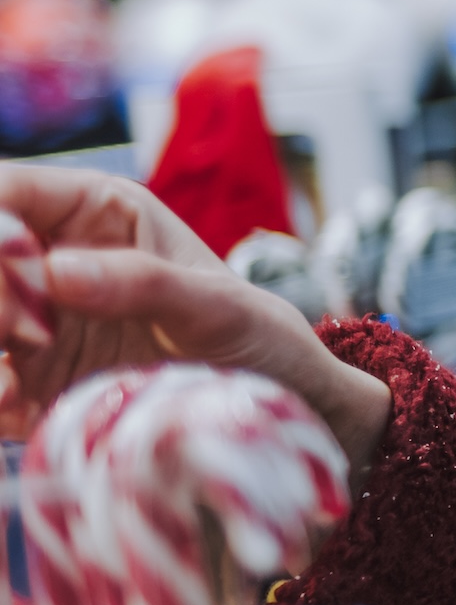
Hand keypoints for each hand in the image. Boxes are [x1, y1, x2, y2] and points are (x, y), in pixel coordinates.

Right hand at [0, 167, 391, 475]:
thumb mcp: (223, 307)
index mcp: (98, 213)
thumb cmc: (261, 339)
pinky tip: (13, 404)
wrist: (279, 413)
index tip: (20, 262)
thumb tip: (56, 270)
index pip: (10, 190)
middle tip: (30, 332)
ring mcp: (35, 324)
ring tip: (13, 379)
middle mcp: (52, 261)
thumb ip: (146, 283)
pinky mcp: (32, 383)